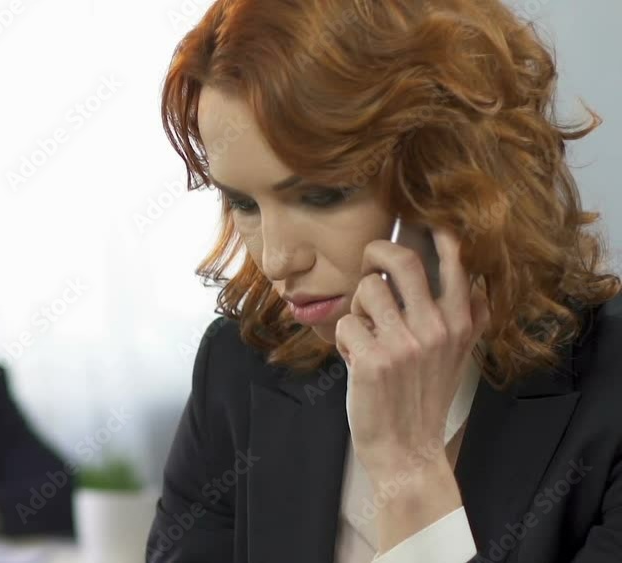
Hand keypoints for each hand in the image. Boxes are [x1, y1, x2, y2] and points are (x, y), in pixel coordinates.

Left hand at [334, 226, 488, 550]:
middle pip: (401, 259)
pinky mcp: (373, 360)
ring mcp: (405, 344)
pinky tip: (356, 361)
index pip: (453, 260)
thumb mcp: (458, 356)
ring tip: (365, 333)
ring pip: (366, 289)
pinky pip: (345, 323)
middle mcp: (438, 328)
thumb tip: (469, 274)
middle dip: (376, 254)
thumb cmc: (423, 397)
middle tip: (369, 268)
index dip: (434, 232)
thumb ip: (466, 317)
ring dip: (357, 307)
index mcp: (461, 323)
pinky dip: (344, 340)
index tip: (420, 221)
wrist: (407, 450)